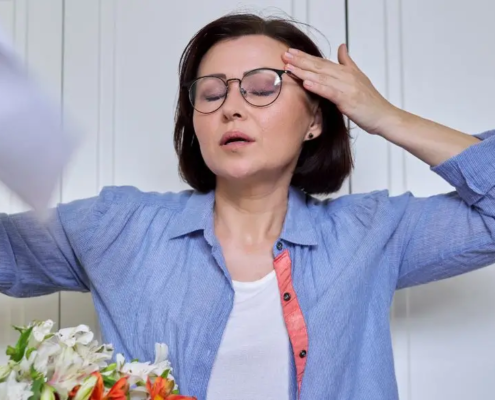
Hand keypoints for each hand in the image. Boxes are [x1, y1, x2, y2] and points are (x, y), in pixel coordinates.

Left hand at [282, 44, 403, 134]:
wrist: (384, 116)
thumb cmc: (371, 101)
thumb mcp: (359, 77)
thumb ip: (348, 62)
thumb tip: (341, 46)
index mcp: (346, 71)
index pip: (322, 62)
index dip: (305, 56)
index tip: (290, 52)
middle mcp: (346, 76)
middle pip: (319, 66)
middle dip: (301, 60)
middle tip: (284, 55)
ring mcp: (347, 87)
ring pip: (322, 77)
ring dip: (304, 71)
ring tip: (289, 68)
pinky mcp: (348, 99)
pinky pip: (330, 91)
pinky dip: (318, 86)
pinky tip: (306, 82)